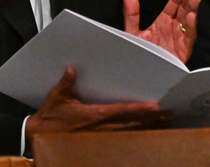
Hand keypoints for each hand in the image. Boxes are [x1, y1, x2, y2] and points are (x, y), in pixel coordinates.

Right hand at [25, 67, 172, 141]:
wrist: (38, 138)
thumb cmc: (49, 118)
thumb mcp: (56, 98)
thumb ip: (66, 84)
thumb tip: (72, 69)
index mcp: (94, 116)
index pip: (122, 112)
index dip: (140, 110)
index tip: (155, 107)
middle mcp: (102, 128)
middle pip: (132, 123)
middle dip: (152, 119)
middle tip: (170, 113)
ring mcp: (102, 137)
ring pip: (131, 132)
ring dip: (149, 126)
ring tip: (166, 121)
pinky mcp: (100, 141)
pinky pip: (123, 137)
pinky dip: (137, 133)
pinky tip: (148, 130)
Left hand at [124, 0, 200, 62]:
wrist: (141, 76)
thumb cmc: (140, 55)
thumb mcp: (133, 32)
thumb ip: (132, 14)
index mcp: (164, 22)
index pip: (175, 2)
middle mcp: (174, 28)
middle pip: (184, 8)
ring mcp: (179, 39)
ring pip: (189, 20)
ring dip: (193, 7)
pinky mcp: (182, 51)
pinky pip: (189, 37)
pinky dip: (191, 26)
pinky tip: (192, 16)